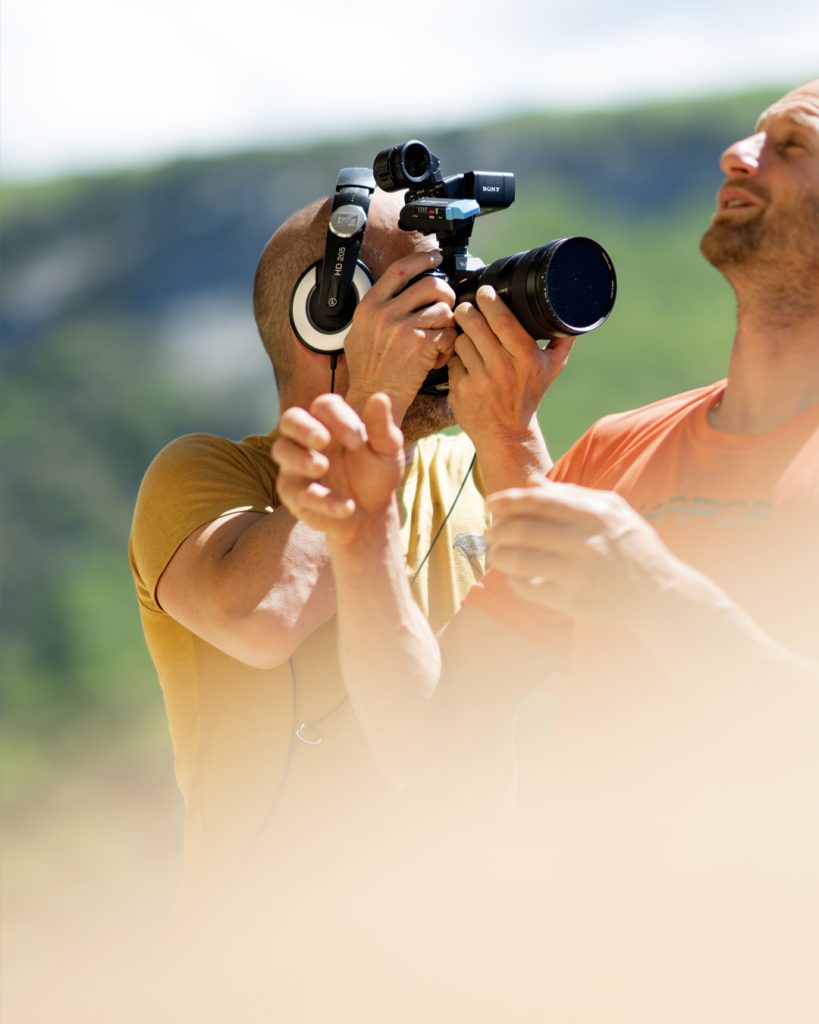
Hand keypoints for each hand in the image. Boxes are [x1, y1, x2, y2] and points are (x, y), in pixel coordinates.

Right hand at [272, 393, 404, 544]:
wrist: (372, 514)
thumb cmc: (377, 475)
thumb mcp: (387, 452)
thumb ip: (382, 428)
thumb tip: (380, 398)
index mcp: (331, 422)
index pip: (324, 406)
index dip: (338, 419)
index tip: (358, 442)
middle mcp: (307, 438)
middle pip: (290, 419)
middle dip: (304, 427)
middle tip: (323, 440)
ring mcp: (295, 464)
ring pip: (281, 450)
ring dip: (300, 458)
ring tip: (322, 467)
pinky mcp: (292, 492)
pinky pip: (297, 493)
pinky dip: (322, 500)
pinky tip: (347, 507)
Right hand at [343, 250, 456, 422]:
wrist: (373, 397)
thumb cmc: (367, 371)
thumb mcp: (358, 334)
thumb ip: (376, 312)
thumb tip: (395, 295)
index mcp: (369, 306)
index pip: (400, 270)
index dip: (422, 259)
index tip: (435, 258)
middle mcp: (385, 313)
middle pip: (430, 284)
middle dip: (446, 293)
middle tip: (447, 304)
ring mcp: (403, 328)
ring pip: (443, 309)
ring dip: (448, 323)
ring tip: (440, 337)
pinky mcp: (421, 345)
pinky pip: (448, 334)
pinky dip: (449, 345)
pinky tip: (438, 355)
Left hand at [448, 285, 572, 446]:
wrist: (507, 433)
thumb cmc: (528, 396)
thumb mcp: (550, 369)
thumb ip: (562, 341)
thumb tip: (573, 315)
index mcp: (525, 357)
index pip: (502, 320)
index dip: (489, 301)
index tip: (484, 292)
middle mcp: (502, 368)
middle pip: (475, 324)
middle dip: (467, 311)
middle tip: (467, 308)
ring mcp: (479, 380)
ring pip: (460, 340)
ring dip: (461, 336)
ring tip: (469, 339)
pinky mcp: (460, 390)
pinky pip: (452, 361)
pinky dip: (455, 359)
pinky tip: (465, 363)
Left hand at [486, 482, 684, 626]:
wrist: (659, 592)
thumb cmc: (631, 545)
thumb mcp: (611, 510)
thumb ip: (572, 494)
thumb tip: (532, 481)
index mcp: (594, 514)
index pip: (538, 501)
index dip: (508, 501)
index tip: (490, 504)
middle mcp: (586, 542)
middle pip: (522, 530)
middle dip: (497, 530)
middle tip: (490, 533)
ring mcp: (579, 574)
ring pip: (520, 561)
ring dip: (499, 556)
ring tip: (495, 554)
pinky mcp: (574, 601)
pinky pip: (529, 589)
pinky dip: (514, 581)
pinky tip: (514, 576)